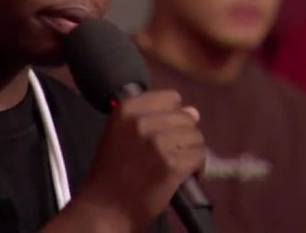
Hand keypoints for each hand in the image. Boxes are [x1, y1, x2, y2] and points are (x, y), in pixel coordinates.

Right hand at [49, 90, 203, 232]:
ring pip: (196, 137)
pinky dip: (197, 168)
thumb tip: (193, 111)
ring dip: (191, 151)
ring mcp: (158, 143)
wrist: (106, 207)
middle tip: (172, 153)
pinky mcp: (172, 165)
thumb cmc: (111, 172)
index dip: (172, 114)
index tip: (166, 130)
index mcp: (126, 109)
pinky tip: (185, 175)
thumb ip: (152, 118)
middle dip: (184, 135)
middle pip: (186, 117)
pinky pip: (200, 156)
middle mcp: (142, 121)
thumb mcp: (120, 133)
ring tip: (177, 165)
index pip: (170, 98)